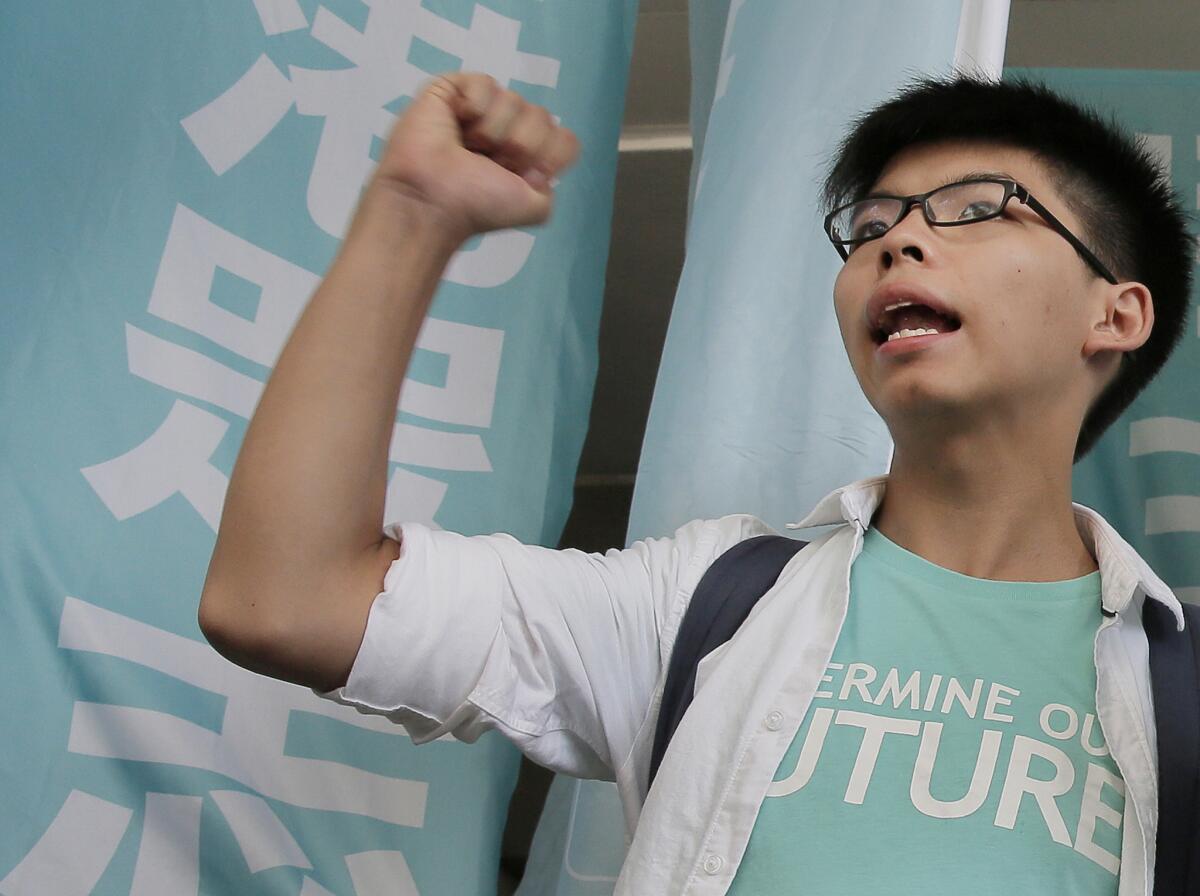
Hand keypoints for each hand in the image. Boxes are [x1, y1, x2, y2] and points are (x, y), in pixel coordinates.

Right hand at [370, 71, 581, 241]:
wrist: (433, 198)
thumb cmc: (478, 205)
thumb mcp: (534, 209)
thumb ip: (553, 185)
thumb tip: (539, 164)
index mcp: (525, 158)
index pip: (564, 139)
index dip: (549, 157)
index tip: (524, 177)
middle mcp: (507, 132)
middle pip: (543, 118)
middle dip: (521, 146)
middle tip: (488, 165)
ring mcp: (481, 110)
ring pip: (516, 101)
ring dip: (493, 131)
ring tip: (467, 148)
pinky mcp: (452, 90)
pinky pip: (486, 83)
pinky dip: (475, 107)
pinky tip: (457, 123)